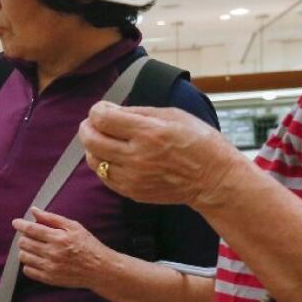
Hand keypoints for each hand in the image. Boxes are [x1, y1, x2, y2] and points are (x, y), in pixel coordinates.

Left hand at [14, 208, 113, 288]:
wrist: (100, 269)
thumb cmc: (88, 245)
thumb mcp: (74, 227)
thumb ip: (52, 218)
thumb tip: (34, 210)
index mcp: (58, 238)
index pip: (31, 230)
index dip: (20, 225)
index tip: (16, 222)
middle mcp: (52, 253)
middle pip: (24, 243)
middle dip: (23, 237)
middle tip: (30, 235)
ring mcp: (50, 267)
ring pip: (24, 257)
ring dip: (25, 250)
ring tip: (33, 247)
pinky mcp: (49, 279)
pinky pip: (28, 271)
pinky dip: (28, 264)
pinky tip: (37, 259)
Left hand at [78, 102, 244, 208]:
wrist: (214, 179)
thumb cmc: (198, 142)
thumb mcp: (173, 115)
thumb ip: (138, 112)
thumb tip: (111, 110)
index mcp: (148, 133)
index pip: (102, 118)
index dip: (97, 110)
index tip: (102, 109)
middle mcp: (137, 156)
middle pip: (91, 140)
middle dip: (87, 127)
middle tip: (93, 123)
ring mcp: (133, 177)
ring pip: (94, 160)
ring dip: (92, 147)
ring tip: (103, 140)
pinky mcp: (132, 192)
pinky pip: (104, 177)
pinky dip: (103, 164)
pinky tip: (113, 156)